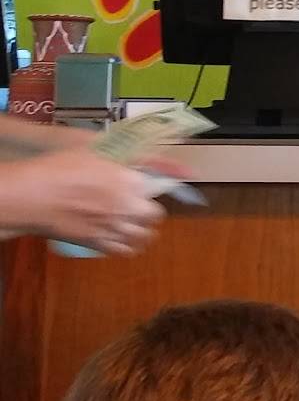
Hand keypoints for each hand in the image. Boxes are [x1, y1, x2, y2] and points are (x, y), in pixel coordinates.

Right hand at [0, 150, 163, 253]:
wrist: (38, 195)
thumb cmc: (63, 167)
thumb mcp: (96, 150)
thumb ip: (123, 156)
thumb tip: (142, 158)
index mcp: (131, 180)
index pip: (158, 188)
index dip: (153, 188)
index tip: (148, 187)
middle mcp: (129, 206)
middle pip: (155, 215)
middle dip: (150, 211)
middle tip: (141, 207)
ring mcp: (115, 227)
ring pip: (144, 237)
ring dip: (143, 231)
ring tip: (136, 227)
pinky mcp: (100, 244)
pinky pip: (124, 251)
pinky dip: (127, 246)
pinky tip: (121, 239)